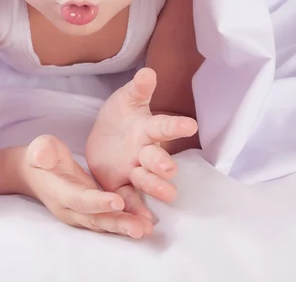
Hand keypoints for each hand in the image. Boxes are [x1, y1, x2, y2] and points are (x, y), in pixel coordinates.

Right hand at [22, 135, 153, 238]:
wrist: (35, 172)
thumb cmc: (41, 155)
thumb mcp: (40, 148)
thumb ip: (42, 152)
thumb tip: (42, 157)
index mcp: (59, 192)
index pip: (79, 199)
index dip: (98, 203)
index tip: (118, 201)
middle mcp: (69, 209)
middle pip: (95, 219)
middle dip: (118, 223)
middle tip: (140, 228)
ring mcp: (79, 214)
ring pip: (103, 223)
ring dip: (124, 227)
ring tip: (146, 228)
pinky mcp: (88, 213)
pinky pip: (106, 220)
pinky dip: (124, 223)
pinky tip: (143, 223)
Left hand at [85, 68, 197, 201]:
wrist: (104, 136)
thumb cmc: (121, 115)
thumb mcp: (126, 99)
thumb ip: (138, 88)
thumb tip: (148, 71)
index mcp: (146, 129)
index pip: (163, 126)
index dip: (176, 126)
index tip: (190, 124)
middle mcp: (144, 152)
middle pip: (156, 158)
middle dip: (162, 164)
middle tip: (169, 167)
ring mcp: (134, 170)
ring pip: (147, 180)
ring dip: (157, 187)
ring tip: (168, 195)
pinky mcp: (121, 185)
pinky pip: (131, 198)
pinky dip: (138, 211)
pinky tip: (144, 224)